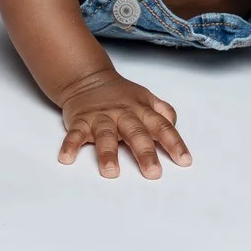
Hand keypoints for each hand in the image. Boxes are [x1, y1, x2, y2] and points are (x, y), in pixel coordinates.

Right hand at [57, 69, 191, 178]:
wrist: (88, 78)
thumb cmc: (121, 95)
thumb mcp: (146, 98)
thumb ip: (163, 112)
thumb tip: (176, 127)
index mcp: (141, 110)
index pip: (161, 126)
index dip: (174, 142)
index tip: (184, 161)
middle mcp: (123, 114)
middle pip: (136, 133)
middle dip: (145, 152)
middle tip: (153, 172)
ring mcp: (101, 117)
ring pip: (105, 135)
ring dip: (108, 153)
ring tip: (111, 172)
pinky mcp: (80, 121)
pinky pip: (74, 133)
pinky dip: (70, 145)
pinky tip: (66, 158)